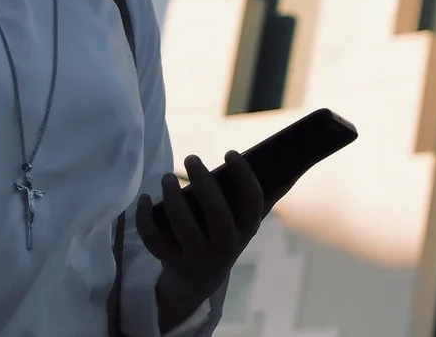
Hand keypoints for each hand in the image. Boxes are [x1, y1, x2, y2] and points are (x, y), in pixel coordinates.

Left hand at [138, 152, 267, 330]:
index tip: (230, 152)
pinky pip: (155, 241)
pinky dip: (145, 219)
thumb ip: (262, 198)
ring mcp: (198, 256)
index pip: (253, 202)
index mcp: (246, 230)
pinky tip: (143, 199)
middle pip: (217, 213)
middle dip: (203, 182)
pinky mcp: (172, 262)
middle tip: (190, 157)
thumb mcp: (243, 224)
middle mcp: (225, 245)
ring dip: (173, 198)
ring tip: (167, 176)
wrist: (197, 283)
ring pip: (183, 226)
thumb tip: (292, 164)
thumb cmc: (223, 238)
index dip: (243, 176)